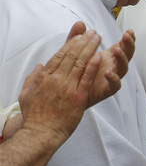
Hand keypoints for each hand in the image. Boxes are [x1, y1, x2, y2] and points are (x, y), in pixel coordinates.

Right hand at [18, 24, 123, 141]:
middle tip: (92, 32)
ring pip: (80, 63)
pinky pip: (87, 78)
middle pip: (71, 56)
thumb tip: (39, 66)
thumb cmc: (34, 115)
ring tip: (98, 38)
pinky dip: (93, 65)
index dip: (71, 44)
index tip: (79, 36)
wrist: (40, 132)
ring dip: (90, 48)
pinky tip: (99, 55)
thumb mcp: (26, 93)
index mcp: (44, 77)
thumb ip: (33, 78)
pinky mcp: (78, 97)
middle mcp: (56, 79)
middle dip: (83, 42)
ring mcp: (67, 88)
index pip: (59, 55)